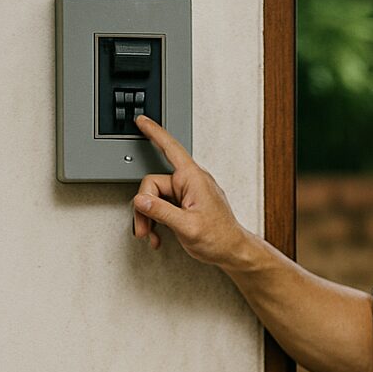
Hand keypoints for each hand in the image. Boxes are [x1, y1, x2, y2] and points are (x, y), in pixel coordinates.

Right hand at [130, 114, 252, 266]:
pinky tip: (159, 236)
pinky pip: (162, 206)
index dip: (154, 133)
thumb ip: (162, 211)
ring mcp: (187, 193)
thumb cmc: (219, 237)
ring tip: (152, 235)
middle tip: (144, 230)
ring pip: (154, 198)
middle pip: (152, 185)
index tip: (141, 121)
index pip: (170, 149)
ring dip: (149, 218)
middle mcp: (190, 182)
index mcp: (193, 178)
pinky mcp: (185, 204)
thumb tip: (140, 200)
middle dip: (144, 208)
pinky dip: (156, 222)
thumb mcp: (187, 226)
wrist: (232, 251)